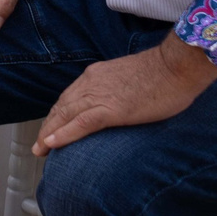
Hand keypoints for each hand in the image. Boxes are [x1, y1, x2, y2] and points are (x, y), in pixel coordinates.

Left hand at [35, 37, 216, 155]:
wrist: (177, 66)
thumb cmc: (164, 73)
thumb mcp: (132, 79)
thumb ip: (118, 90)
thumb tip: (118, 104)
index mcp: (97, 75)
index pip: (69, 97)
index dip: (57, 114)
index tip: (51, 127)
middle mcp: (93, 83)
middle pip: (62, 107)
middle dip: (48, 126)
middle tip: (39, 145)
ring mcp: (101, 95)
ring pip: (66, 115)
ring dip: (49, 134)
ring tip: (40, 149)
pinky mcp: (112, 109)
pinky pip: (81, 123)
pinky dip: (64, 134)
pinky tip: (52, 144)